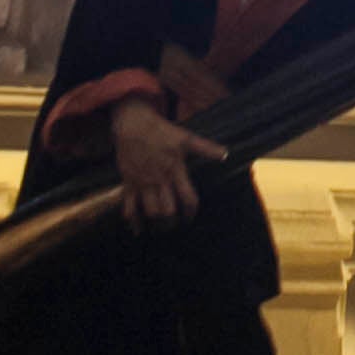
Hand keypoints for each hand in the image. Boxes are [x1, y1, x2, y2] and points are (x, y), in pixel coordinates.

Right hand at [112, 96, 224, 226]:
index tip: (190, 216)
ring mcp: (143, 183)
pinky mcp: (128, 183)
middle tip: (175, 224)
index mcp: (175, 170)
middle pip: (168, 211)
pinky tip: (137, 229)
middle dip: (173, 221)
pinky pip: (129, 206)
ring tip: (160, 226)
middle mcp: (159, 179)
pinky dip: (132, 220)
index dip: (191, 211)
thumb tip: (225, 154)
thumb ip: (206, 149)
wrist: (134, 125)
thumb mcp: (186, 138)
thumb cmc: (162, 132)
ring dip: (156, 222)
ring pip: (150, 211)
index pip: (188, 198)